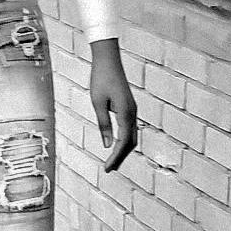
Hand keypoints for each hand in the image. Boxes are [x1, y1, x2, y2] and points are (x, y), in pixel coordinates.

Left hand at [90, 38, 137, 172]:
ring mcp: (133, 110)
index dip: (115, 157)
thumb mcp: (97, 103)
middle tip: (110, 170)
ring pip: (132, 136)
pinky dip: (125, 140)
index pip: (123, 143)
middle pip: (130, 142)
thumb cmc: (101, 79)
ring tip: (113, 162)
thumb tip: (107, 145)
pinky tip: (117, 145)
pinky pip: (130, 129)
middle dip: (120, 157)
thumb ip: (103, 124)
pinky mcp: (129, 107)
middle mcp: (133, 113)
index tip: (107, 169)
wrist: (108, 60)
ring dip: (123, 150)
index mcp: (126, 113)